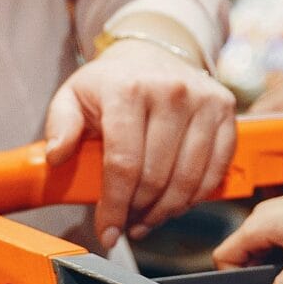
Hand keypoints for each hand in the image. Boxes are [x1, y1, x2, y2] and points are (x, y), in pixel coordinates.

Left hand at [42, 36, 237, 251]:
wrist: (151, 52)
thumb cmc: (111, 82)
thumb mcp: (73, 96)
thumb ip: (60, 125)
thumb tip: (57, 156)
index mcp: (128, 89)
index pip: (123, 163)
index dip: (115, 207)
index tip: (108, 231)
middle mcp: (170, 91)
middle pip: (156, 177)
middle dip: (138, 212)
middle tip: (127, 223)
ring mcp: (203, 100)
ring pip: (188, 180)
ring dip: (166, 211)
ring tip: (147, 218)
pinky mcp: (225, 110)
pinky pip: (215, 170)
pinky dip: (195, 196)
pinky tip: (175, 202)